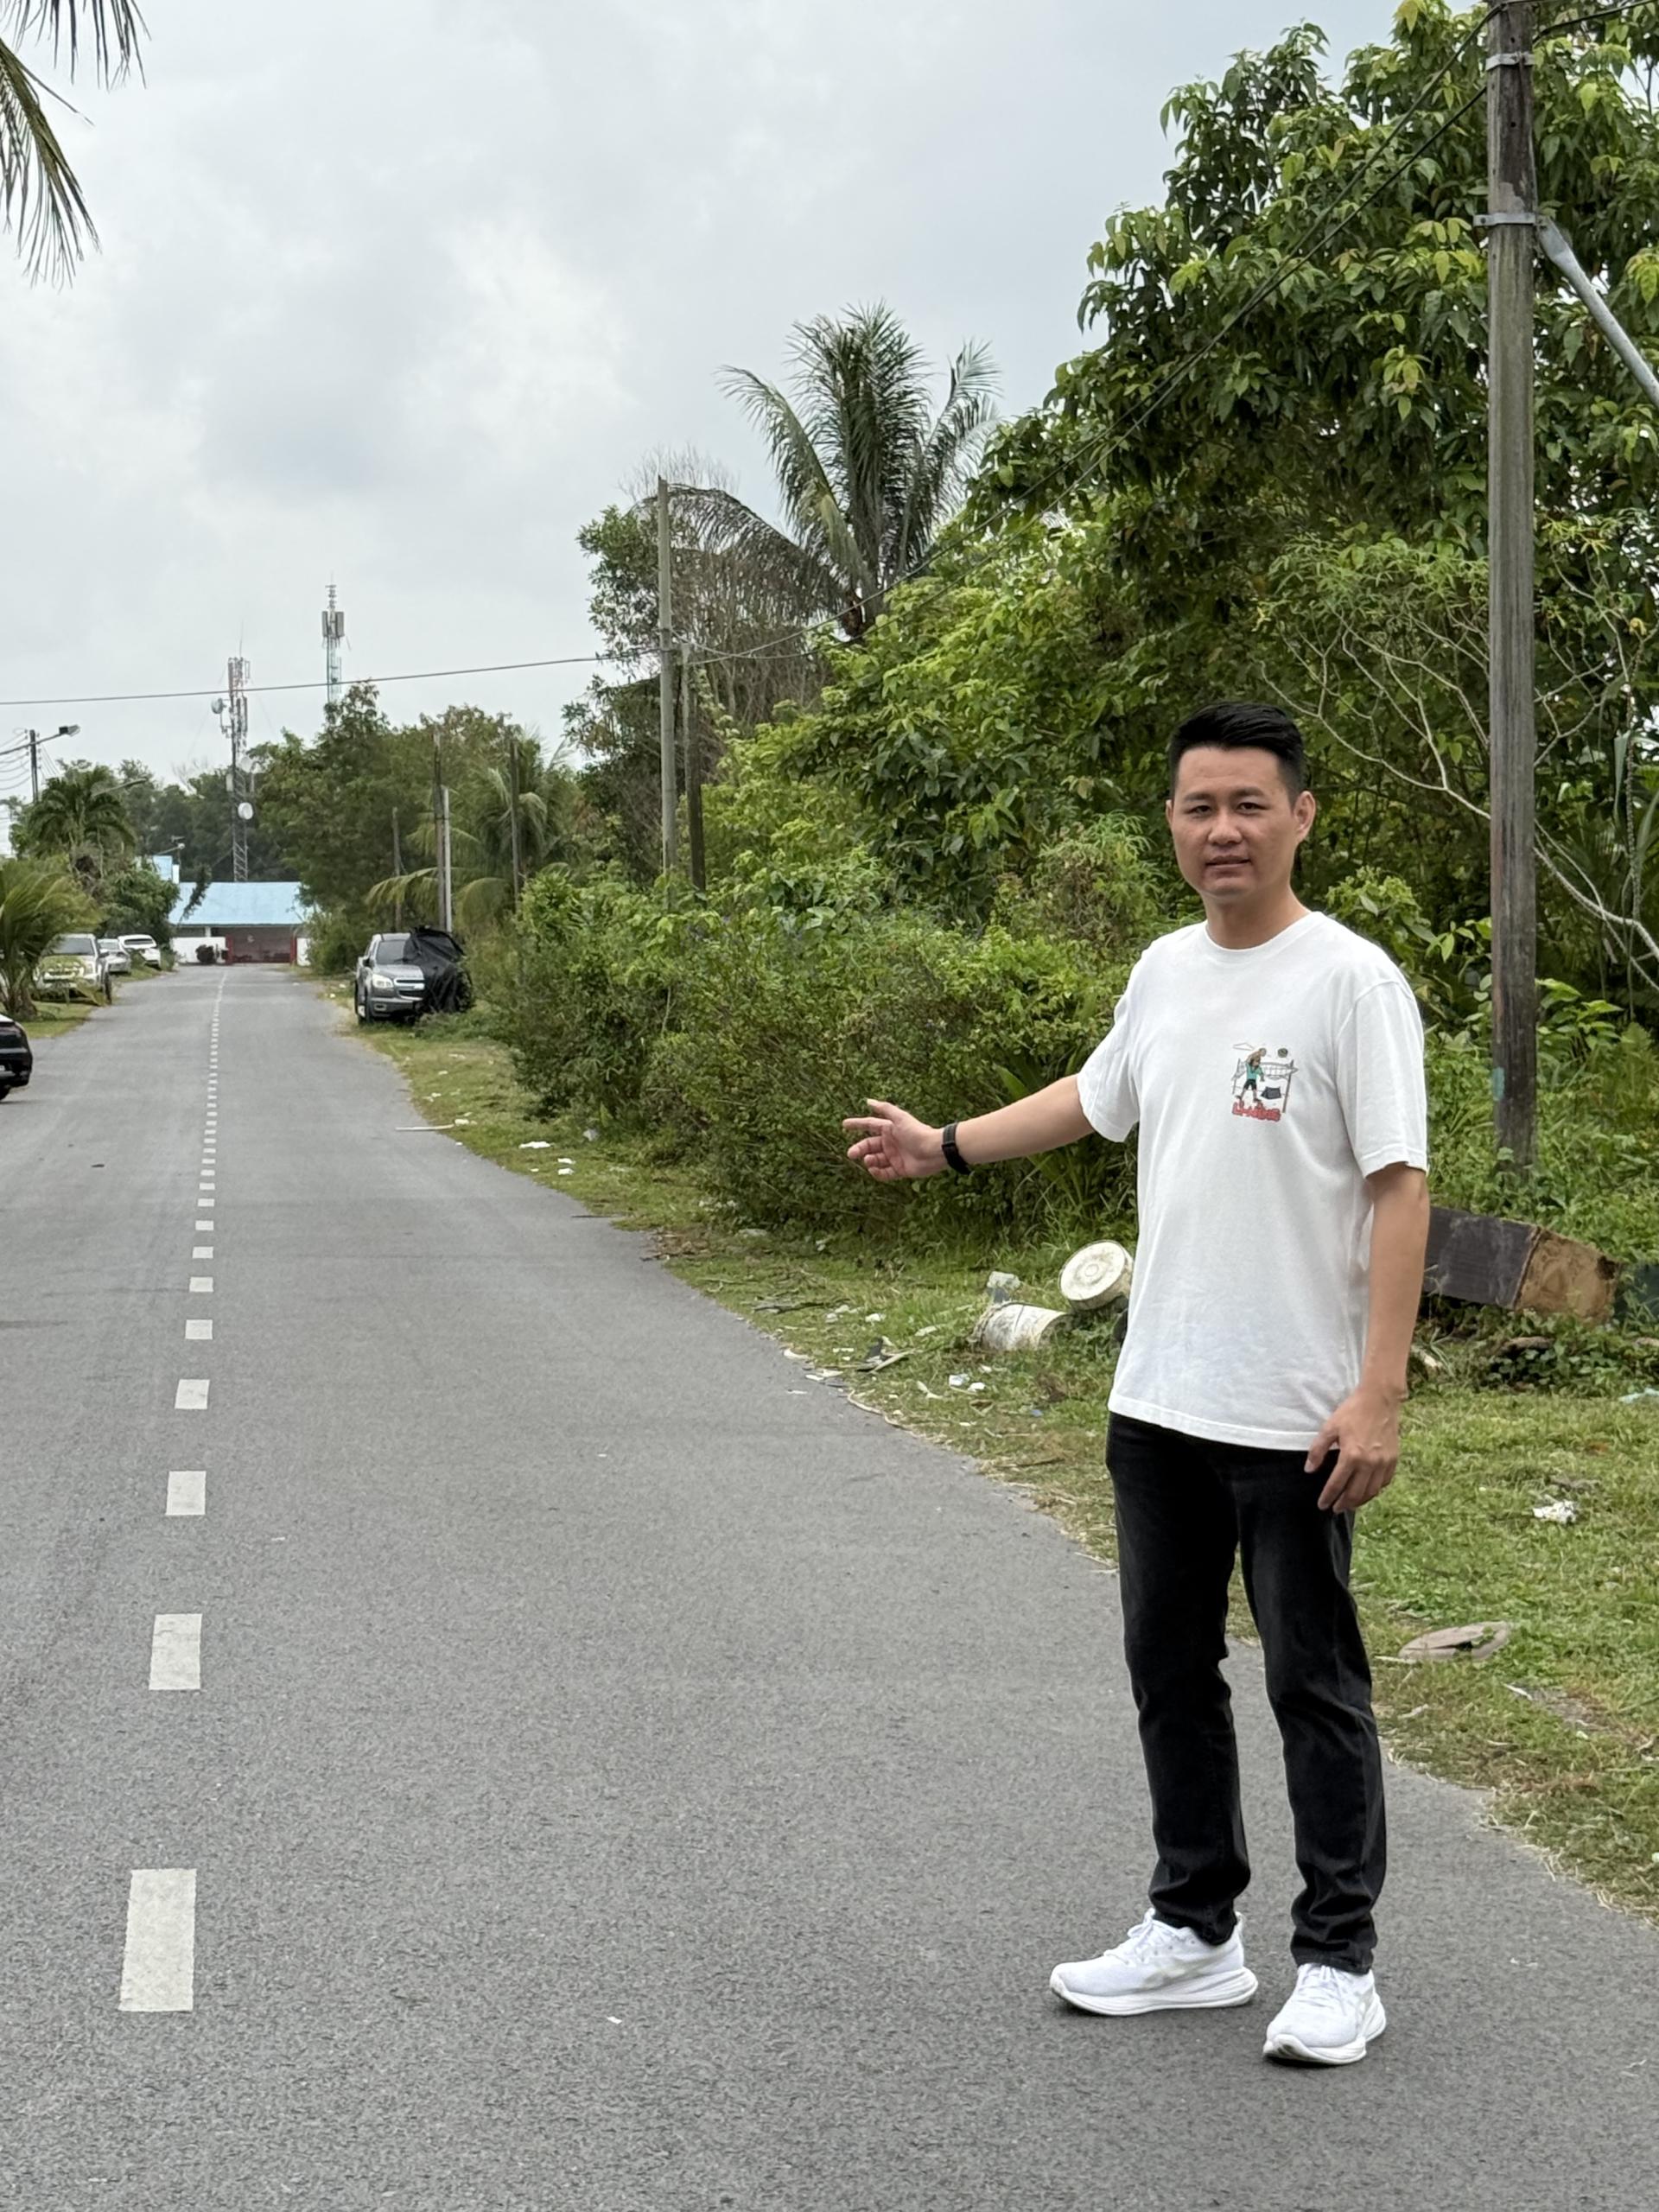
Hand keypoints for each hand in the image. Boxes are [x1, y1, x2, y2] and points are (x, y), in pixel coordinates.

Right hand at [843, 1098, 946, 1181]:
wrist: (934, 1151)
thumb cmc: (917, 1132)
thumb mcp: (900, 1118)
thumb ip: (884, 1109)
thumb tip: (868, 1101)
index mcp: (889, 1129)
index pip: (869, 1125)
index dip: (857, 1125)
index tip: (844, 1125)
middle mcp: (890, 1143)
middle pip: (869, 1145)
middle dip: (859, 1149)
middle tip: (851, 1154)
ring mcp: (895, 1157)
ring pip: (875, 1160)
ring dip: (869, 1160)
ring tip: (869, 1160)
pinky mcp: (900, 1170)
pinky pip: (885, 1173)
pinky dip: (878, 1173)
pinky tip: (874, 1170)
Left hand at [1306, 1385, 1402, 1512]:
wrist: (1380, 1400)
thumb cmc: (1352, 1412)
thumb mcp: (1329, 1428)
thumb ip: (1318, 1450)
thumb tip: (1309, 1470)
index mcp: (1351, 1456)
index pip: (1337, 1485)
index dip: (1328, 1497)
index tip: (1322, 1505)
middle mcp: (1369, 1463)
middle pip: (1356, 1493)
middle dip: (1344, 1504)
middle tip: (1335, 1509)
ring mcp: (1384, 1463)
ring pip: (1371, 1491)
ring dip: (1359, 1501)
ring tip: (1349, 1503)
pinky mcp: (1394, 1460)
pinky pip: (1384, 1482)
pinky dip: (1375, 1490)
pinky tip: (1367, 1491)